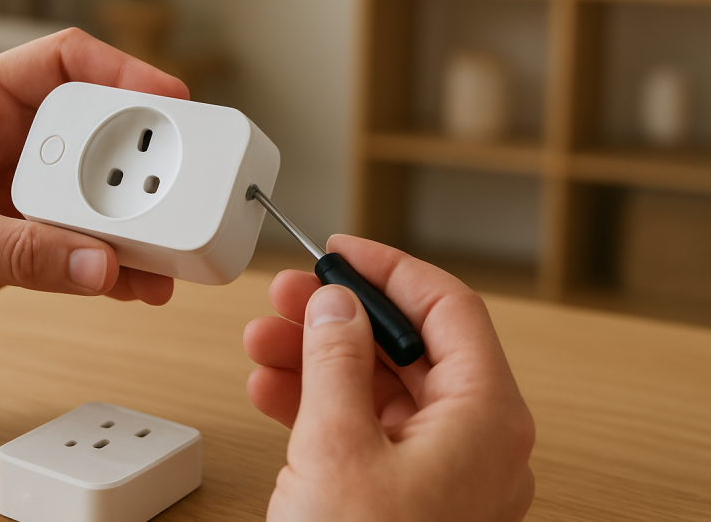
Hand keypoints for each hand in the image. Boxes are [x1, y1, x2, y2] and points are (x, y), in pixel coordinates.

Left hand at [0, 29, 188, 387]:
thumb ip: (19, 249)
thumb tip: (100, 263)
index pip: (65, 63)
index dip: (124, 72)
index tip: (172, 100)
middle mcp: (8, 142)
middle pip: (97, 132)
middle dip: (143, 157)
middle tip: (182, 183)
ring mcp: (19, 194)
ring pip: (98, 195)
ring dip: (136, 221)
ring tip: (173, 249)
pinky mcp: (21, 242)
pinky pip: (82, 246)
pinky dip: (113, 265)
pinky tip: (139, 285)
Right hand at [243, 235, 534, 520]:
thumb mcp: (337, 447)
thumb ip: (336, 363)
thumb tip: (337, 306)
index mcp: (487, 419)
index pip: (448, 308)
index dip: (390, 270)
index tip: (341, 253)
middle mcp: (479, 444)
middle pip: (410, 349)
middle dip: (338, 318)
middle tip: (288, 296)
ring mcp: (447, 474)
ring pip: (383, 391)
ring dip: (319, 363)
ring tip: (264, 342)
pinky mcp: (412, 499)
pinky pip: (371, 433)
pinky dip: (323, 409)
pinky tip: (274, 389)